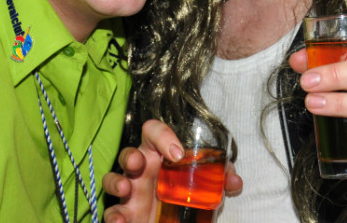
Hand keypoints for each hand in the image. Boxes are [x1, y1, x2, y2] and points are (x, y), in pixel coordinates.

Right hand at [102, 119, 242, 222]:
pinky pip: (111, 213)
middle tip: (139, 164)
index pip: (153, 132)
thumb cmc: (185, 198)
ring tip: (125, 189)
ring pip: (112, 178)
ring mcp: (131, 193)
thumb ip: (218, 181)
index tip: (177, 153)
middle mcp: (142, 171)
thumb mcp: (205, 188)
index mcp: (160, 157)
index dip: (161, 135)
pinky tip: (122, 221)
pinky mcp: (125, 214)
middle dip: (131, 156)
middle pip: (129, 153)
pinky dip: (113, 217)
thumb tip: (235, 181)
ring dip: (115, 181)